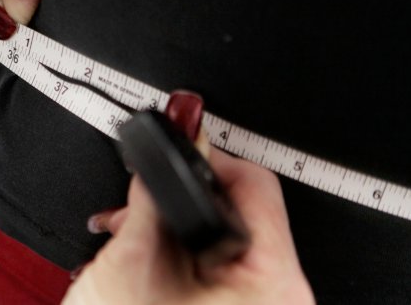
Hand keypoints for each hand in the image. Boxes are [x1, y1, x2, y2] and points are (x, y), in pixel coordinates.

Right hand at [64, 148, 314, 304]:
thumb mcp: (132, 258)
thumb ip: (155, 188)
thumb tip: (181, 122)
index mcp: (274, 286)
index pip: (255, 186)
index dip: (203, 164)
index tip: (170, 158)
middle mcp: (280, 299)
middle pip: (240, 211)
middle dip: (178, 202)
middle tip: (139, 211)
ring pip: (224, 237)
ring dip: (171, 227)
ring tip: (130, 236)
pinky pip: (218, 265)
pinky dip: (179, 254)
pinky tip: (144, 257)